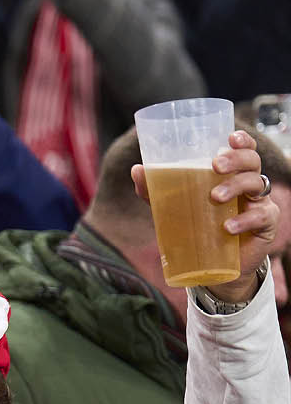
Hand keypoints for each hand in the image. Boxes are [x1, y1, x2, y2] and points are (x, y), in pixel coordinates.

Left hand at [132, 130, 278, 301]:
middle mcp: (249, 184)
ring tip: (215, 197)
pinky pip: (261, 216)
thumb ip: (158, 190)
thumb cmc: (199, 227)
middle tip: (216, 165)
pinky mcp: (266, 224)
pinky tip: (228, 227)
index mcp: (232, 175)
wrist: (215, 265)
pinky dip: (244, 220)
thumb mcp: (176, 207)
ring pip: (256, 184)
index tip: (231, 137)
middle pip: (252, 161)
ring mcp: (260, 203)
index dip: (242, 141)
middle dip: (236, 159)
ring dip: (235, 186)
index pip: (244, 150)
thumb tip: (137, 170)